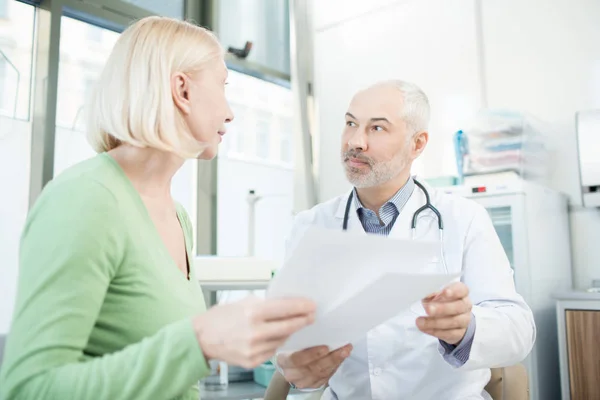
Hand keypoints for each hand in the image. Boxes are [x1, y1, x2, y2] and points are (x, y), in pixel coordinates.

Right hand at [194, 296, 315, 368]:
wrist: (202, 338)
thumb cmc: (221, 317)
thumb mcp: (244, 302)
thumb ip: (266, 304)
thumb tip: (288, 305)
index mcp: (252, 314)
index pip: (285, 309)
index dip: (301, 307)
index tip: (312, 305)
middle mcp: (255, 333)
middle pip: (289, 327)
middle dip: (303, 320)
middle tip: (311, 316)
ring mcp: (254, 350)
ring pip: (282, 340)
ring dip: (288, 331)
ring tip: (289, 324)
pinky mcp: (252, 361)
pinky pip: (272, 350)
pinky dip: (275, 342)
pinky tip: (272, 336)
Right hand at [276, 344, 352, 388]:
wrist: (288, 365)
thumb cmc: (290, 348)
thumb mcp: (290, 341)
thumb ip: (300, 338)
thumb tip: (318, 326)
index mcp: (284, 360)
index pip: (297, 359)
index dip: (312, 354)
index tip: (326, 347)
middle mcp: (292, 374)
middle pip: (313, 368)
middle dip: (331, 358)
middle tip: (344, 348)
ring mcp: (303, 382)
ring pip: (321, 374)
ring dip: (336, 362)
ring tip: (346, 351)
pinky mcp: (313, 385)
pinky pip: (326, 377)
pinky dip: (335, 367)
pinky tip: (341, 358)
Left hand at [416, 282, 471, 344]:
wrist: (450, 318)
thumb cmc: (442, 301)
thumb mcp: (435, 295)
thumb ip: (431, 294)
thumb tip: (425, 294)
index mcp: (461, 292)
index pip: (462, 290)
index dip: (454, 291)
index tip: (444, 292)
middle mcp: (465, 305)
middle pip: (458, 307)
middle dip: (442, 308)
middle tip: (428, 309)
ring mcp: (464, 320)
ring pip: (454, 321)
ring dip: (435, 322)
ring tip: (421, 322)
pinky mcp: (460, 333)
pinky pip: (449, 333)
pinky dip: (435, 331)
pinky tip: (425, 328)